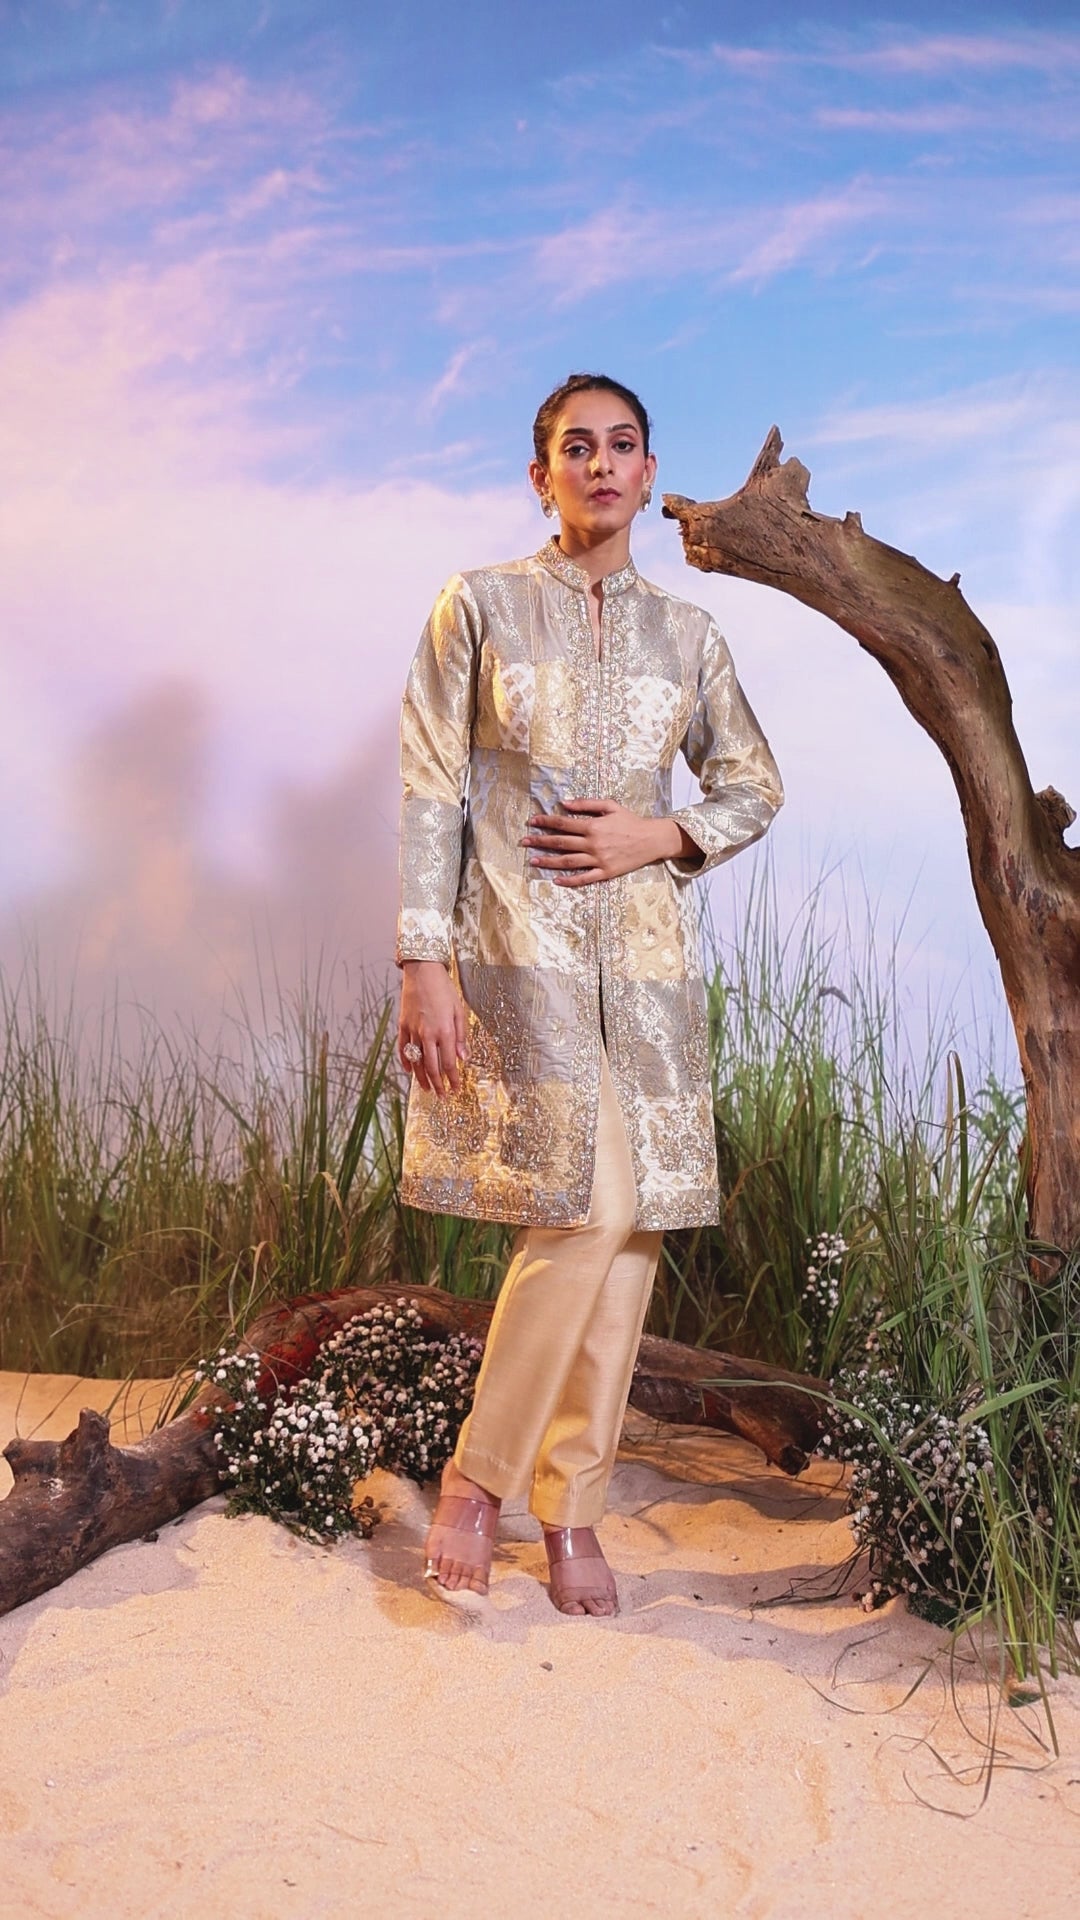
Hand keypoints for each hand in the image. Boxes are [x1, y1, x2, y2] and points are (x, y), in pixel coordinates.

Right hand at [399, 961, 469, 1095]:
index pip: (449, 1063)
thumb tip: (464, 1057)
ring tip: (426, 1089)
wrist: (422, 971)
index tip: (455, 1089)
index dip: (452, 1079)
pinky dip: (406, 1062)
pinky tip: (409, 1071)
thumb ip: (461, 1036)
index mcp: (444, 1031)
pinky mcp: (402, 1026)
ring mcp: (413, 1031)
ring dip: (422, 1078)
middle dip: (437, 1084)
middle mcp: (427, 1034)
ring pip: (416, 1062)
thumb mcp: (459, 1010)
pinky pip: (403, 1049)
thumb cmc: (444, 989)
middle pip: (432, 1067)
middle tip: (441, 1096)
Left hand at [521, 798, 701, 885]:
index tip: (531, 822)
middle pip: (560, 842)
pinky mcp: (605, 873)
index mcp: (593, 826)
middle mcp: (593, 844)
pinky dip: (569, 880)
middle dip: (540, 842)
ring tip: (533, 861)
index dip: (545, 822)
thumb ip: (587, 803)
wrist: (652, 840)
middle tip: (524, 842)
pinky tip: (556, 879)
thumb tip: (565, 803)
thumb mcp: (610, 806)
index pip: (563, 823)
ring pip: (568, 861)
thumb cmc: (630, 821)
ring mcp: (598, 860)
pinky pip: (584, 878)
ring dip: (548, 861)